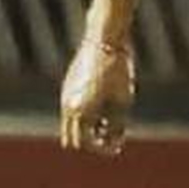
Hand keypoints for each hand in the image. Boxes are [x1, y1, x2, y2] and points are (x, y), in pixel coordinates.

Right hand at [59, 38, 135, 155]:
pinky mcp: (68, 86)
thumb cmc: (117, 70)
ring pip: (72, 125)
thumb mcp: (123, 101)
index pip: (87, 143)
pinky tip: (102, 105)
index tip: (118, 146)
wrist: (104, 39)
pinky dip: (84, 114)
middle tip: (112, 136)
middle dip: (93, 140)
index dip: (103, 148)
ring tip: (108, 119)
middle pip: (75, 138)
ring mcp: (66, 95)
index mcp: (82, 111)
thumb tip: (113, 142)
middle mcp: (69, 106)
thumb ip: (117, 125)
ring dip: (87, 128)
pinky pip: (71, 109)